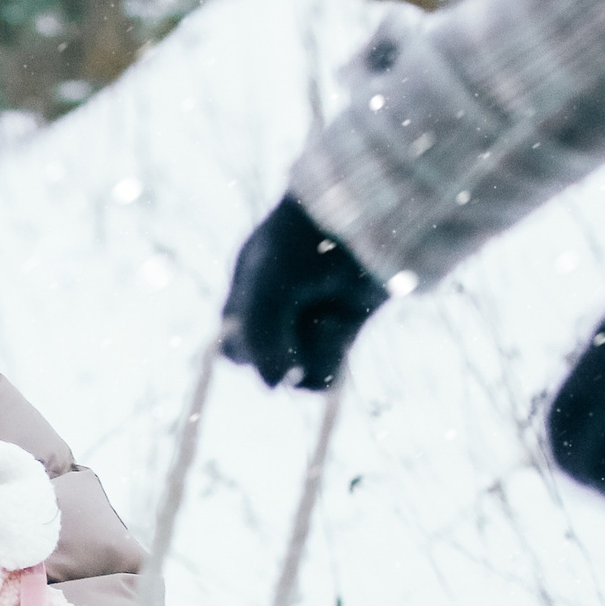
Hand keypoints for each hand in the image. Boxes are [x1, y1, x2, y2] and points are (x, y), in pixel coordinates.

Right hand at [220, 194, 393, 389]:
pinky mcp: (346, 327)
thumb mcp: (271, 286)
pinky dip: (333, 354)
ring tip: (329, 317)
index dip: (247, 350)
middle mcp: (277, 307)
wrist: (371, 217)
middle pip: (265, 363)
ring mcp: (312, 318)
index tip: (266, 331)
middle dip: (281, 351)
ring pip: (298, 370)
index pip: (233, 346)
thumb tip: (272, 387)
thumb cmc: (311, 241)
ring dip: (311, 351)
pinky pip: (328, 370)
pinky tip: (341, 322)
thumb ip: (260, 337)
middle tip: (301, 322)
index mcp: (248, 288)